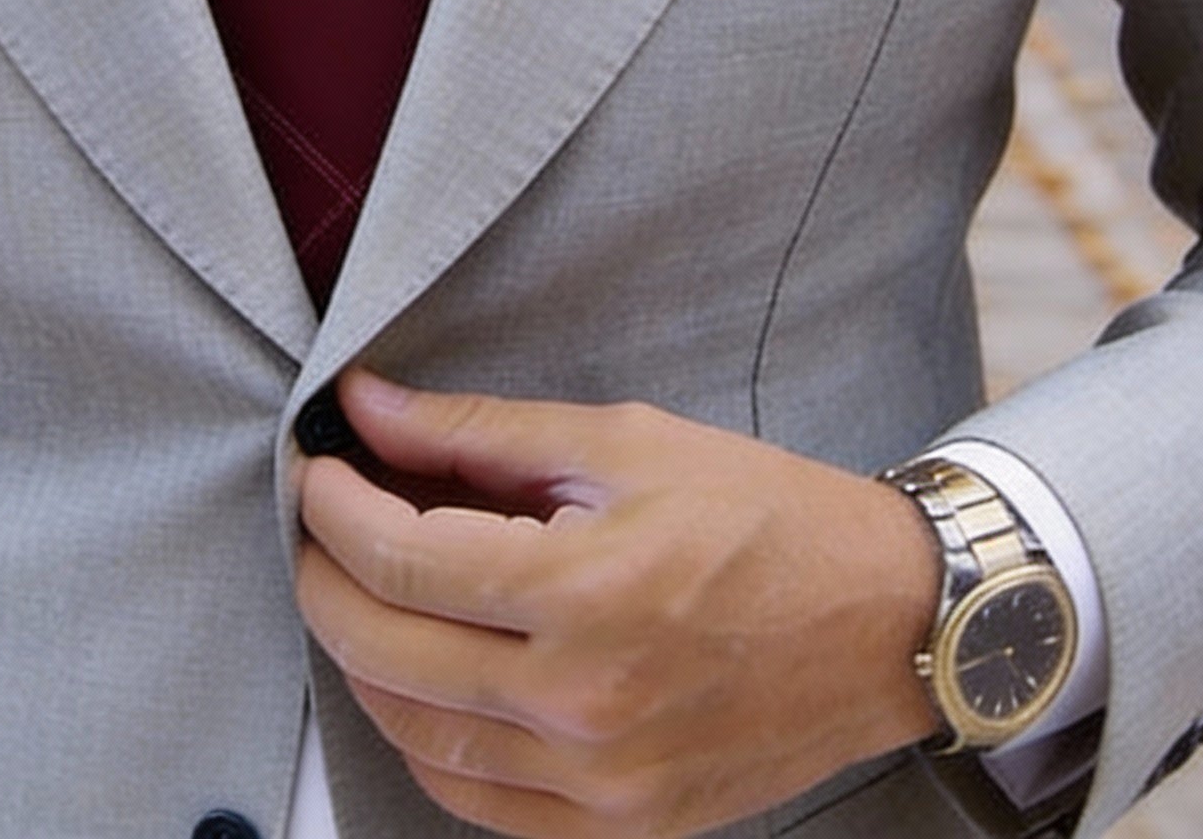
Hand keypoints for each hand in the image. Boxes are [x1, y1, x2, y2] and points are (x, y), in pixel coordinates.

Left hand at [295, 370, 941, 838]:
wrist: (884, 618)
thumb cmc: (764, 514)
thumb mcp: (622, 441)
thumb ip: (479, 430)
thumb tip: (369, 405)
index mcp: (586, 590)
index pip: (400, 559)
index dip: (333, 507)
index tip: (318, 467)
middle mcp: (584, 702)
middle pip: (384, 650)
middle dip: (325, 578)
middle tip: (321, 524)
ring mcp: (602, 782)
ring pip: (414, 737)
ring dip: (363, 659)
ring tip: (364, 591)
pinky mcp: (623, 825)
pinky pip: (477, 803)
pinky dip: (425, 741)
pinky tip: (425, 678)